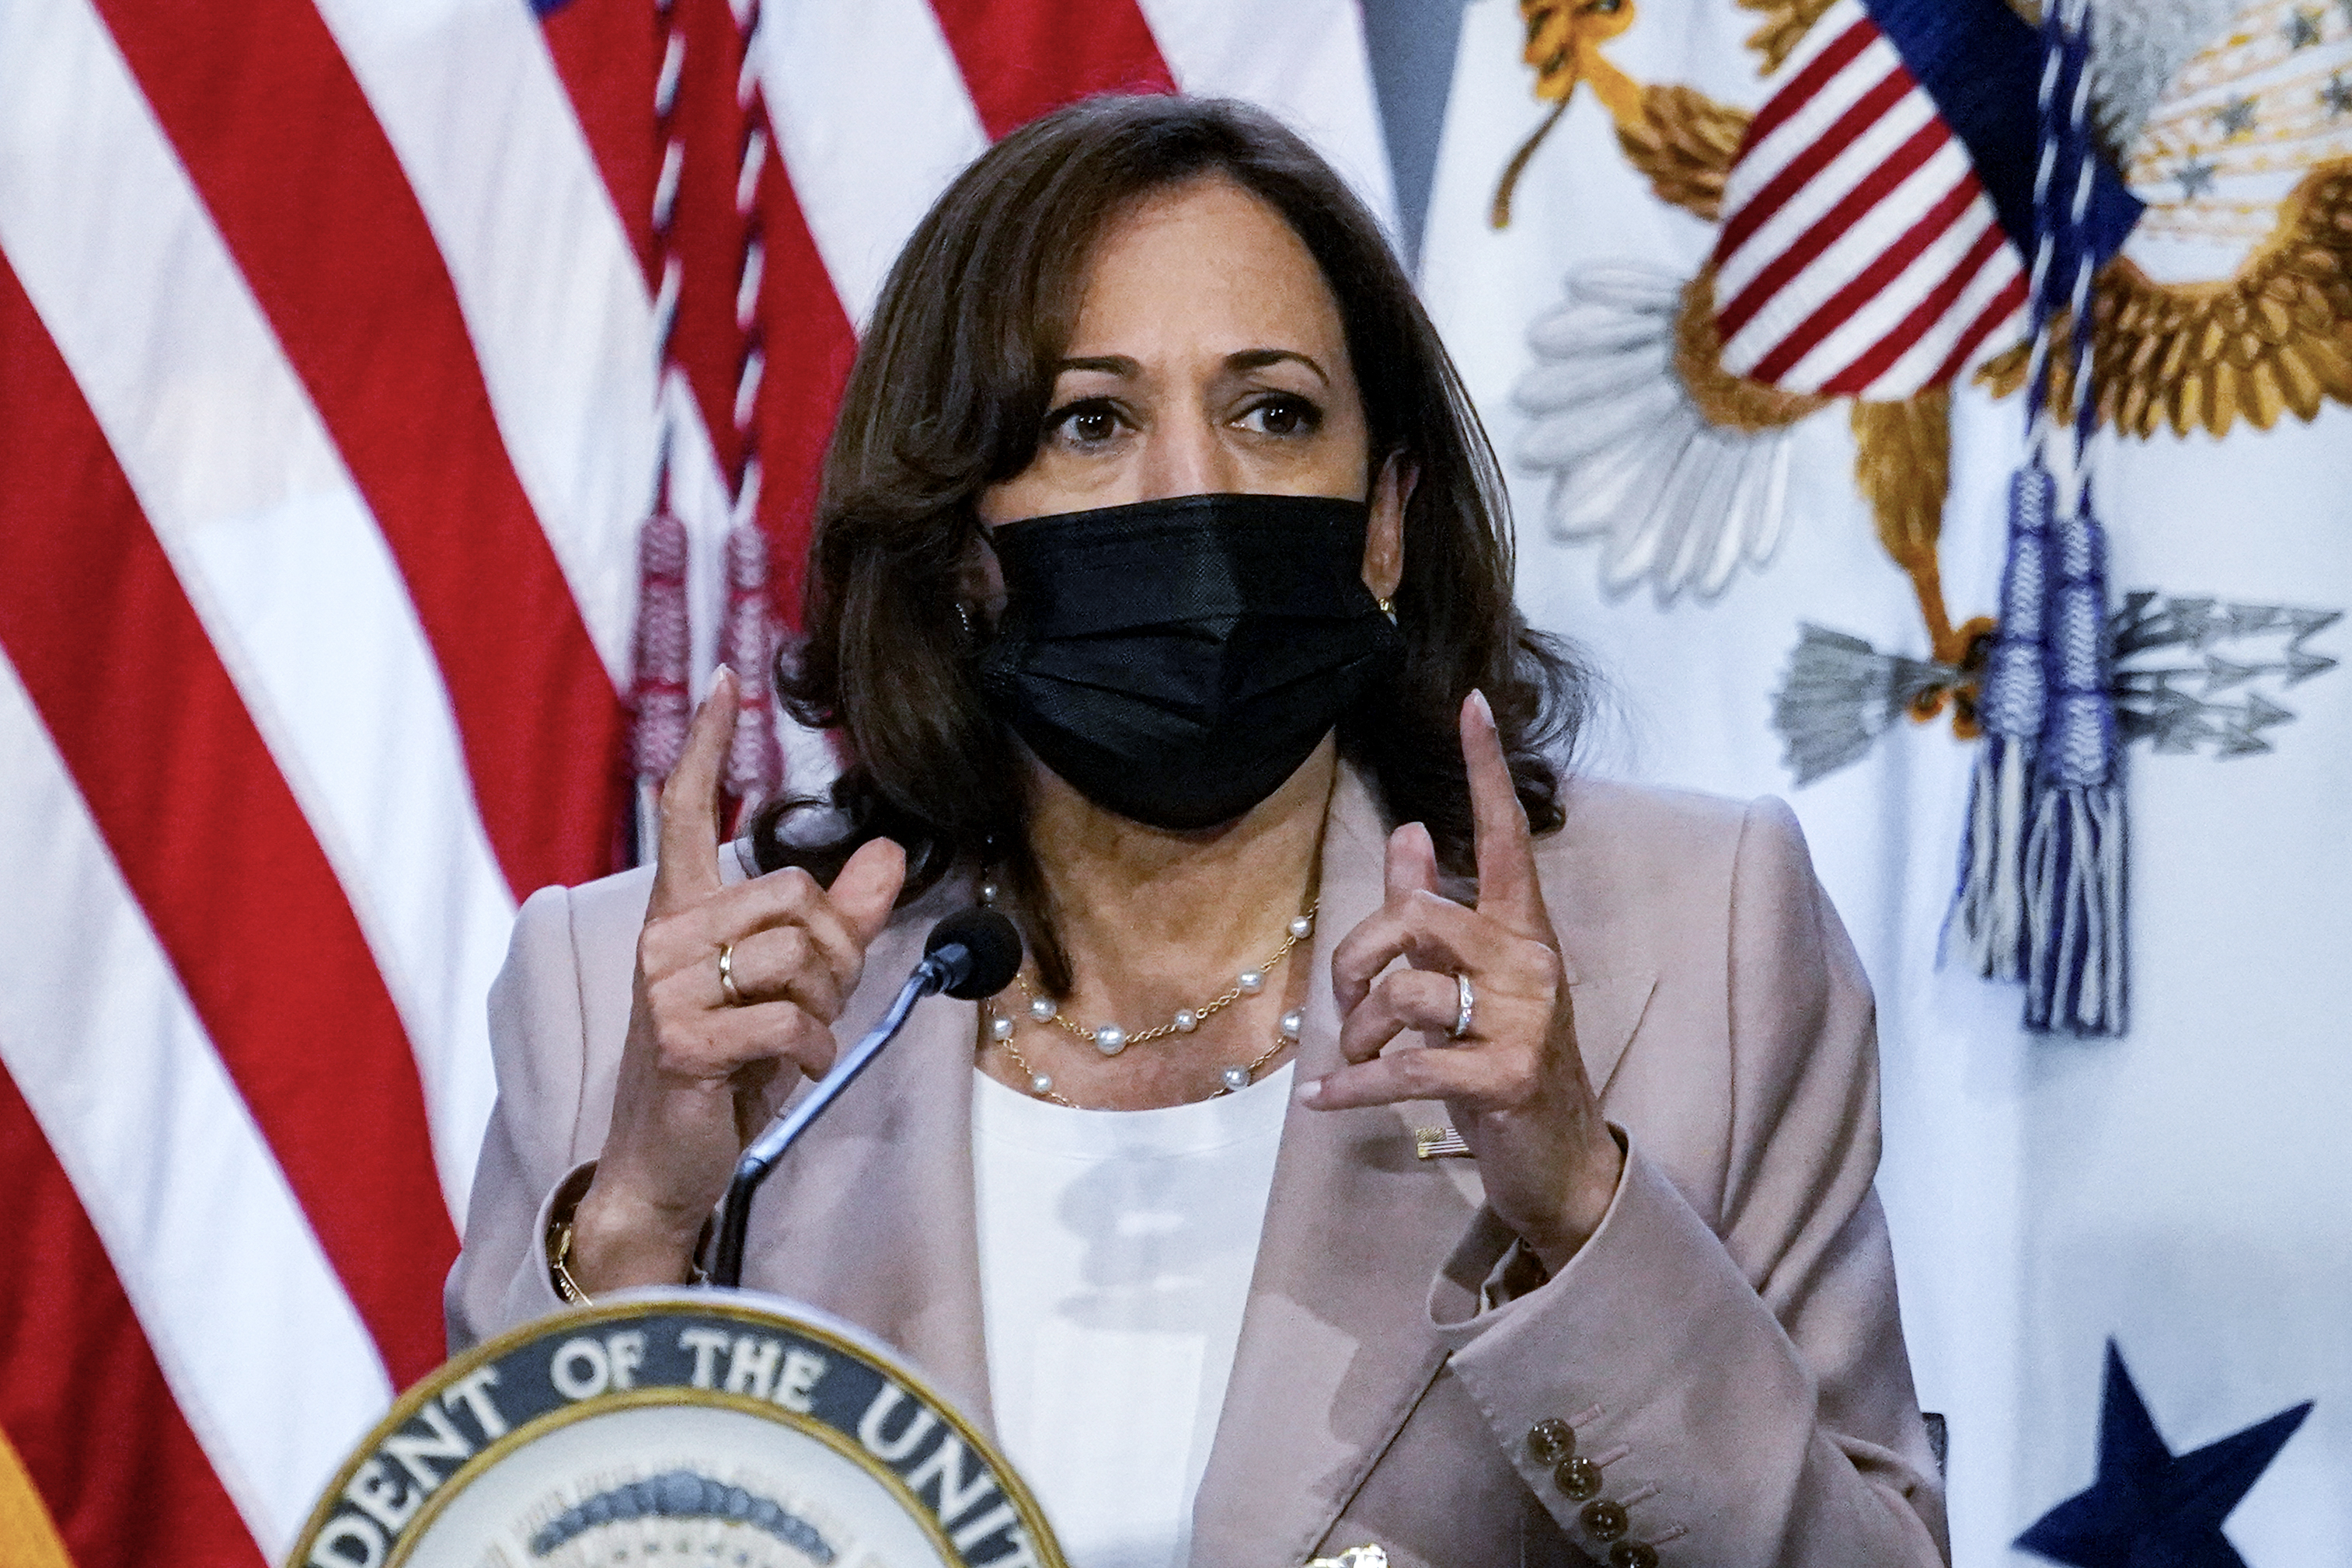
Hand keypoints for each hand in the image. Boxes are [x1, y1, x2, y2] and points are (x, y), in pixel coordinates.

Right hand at [571, 667, 904, 1292]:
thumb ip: (839, 921)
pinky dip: (810, 1051)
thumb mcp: (787, 988)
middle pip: (794, 891)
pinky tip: (785, 1073)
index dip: (708, 744)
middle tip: (809, 1005)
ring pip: (798, 953)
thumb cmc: (722, 1071)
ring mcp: (666, 988)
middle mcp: (663, 938)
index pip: (686, 811)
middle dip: (832, 951)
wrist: (664, 1166)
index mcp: (679, 914)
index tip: (728, 680)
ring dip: (822, 1004)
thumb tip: (891, 853)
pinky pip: (790, 1019)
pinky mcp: (684, 1039)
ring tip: (790, 1040)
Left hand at [1307, 690, 1621, 1272]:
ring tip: (1355, 1061)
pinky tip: (1325, 1100)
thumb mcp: (1470, 983)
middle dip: (1356, 960)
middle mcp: (1530, 962)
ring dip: (1357, 1034)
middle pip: (1415, 916)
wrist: (1559, 1164)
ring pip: (1405, 991)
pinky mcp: (1504, 1077)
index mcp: (1522, 931)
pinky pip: (1405, 1065)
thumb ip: (1438, 909)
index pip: (1506, 837)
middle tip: (1347, 1008)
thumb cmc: (1504, 1064)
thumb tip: (1413, 831)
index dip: (1486, 771)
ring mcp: (1524, 1019)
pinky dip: (1353, 1086)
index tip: (1471, 702)